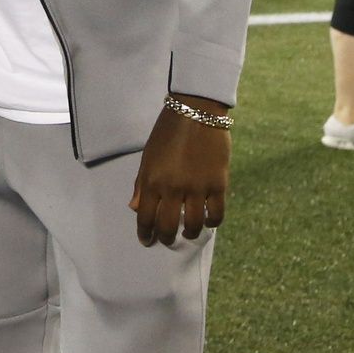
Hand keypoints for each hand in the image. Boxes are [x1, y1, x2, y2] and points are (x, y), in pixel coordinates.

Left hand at [129, 95, 229, 247]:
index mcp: (152, 180)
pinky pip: (216, 213)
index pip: (146, 217)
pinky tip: (208, 221)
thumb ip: (141, 184)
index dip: (145, 233)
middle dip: (165, 238)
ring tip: (188, 232)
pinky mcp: (218, 184)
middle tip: (166, 239)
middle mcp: (173, 188)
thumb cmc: (168, 132)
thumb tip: (135, 208)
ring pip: (194, 224)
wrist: (196, 112)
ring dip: (190, 233)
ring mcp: (197, 187)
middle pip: (168, 226)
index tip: (147, 240)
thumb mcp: (148, 157)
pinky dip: (212, 222)